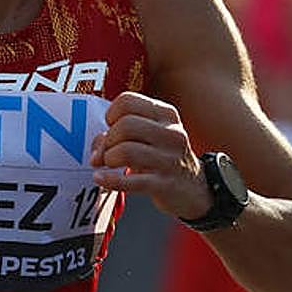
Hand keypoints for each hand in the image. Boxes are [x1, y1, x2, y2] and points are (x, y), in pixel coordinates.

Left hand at [90, 91, 211, 219]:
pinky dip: (110, 180)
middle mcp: (171, 133)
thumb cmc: (163, 158)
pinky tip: (100, 179)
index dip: (111, 114)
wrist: (195, 190)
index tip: (111, 127)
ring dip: (109, 158)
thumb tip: (96, 149)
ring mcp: (170, 159)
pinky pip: (131, 181)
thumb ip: (119, 134)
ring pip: (126, 151)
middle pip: (125, 125)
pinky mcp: (165, 184)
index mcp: (166, 114)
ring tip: (109, 165)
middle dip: (108, 140)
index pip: (127, 101)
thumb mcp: (148, 138)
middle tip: (107, 152)